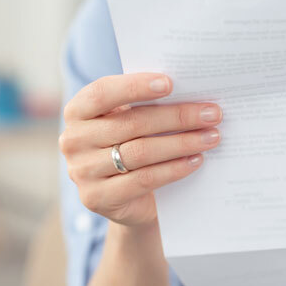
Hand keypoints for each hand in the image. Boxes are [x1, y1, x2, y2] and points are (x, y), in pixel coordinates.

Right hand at [59, 73, 222, 226]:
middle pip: (131, 123)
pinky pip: (144, 179)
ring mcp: (82, 172)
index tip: (170, 83)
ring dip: (182, 143)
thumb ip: (146, 106)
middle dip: (177, 117)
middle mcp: (73, 140)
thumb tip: (190, 90)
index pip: (103, 93)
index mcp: (77, 112)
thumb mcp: (131, 123)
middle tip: (212, 114)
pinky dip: (174, 169)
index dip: (135, 86)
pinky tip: (196, 160)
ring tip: (211, 137)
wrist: (127, 201)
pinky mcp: (98, 198)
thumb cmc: (132, 147)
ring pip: (140, 152)